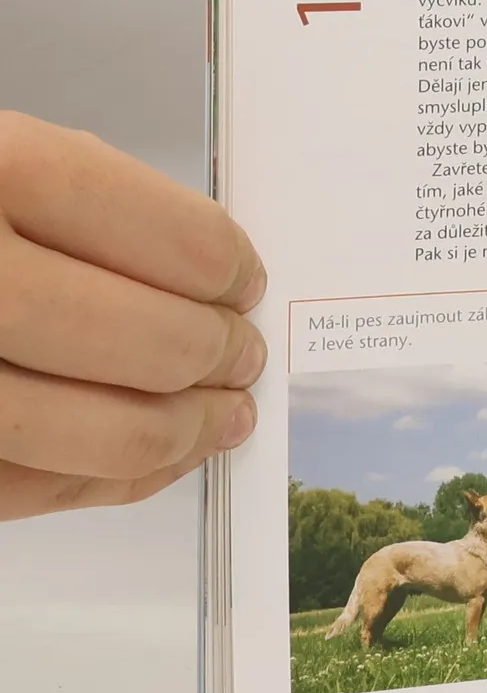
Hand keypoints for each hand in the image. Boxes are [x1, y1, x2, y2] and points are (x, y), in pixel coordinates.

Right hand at [0, 113, 265, 520]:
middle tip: (242, 354)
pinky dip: (114, 480)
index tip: (245, 280)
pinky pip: (35, 491)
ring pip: (94, 434)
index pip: (155, 231)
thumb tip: (215, 277)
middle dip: (213, 354)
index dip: (220, 266)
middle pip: (137, 339)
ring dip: (183, 432)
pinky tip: (156, 456)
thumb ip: (85, 201)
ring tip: (222, 413)